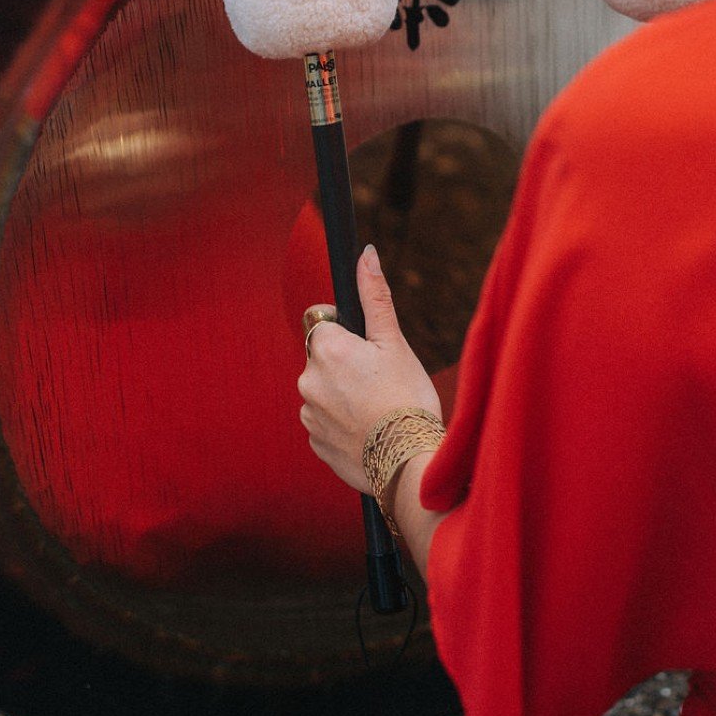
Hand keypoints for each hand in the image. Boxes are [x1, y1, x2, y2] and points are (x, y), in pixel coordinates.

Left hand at [298, 244, 441, 492]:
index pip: (323, 323)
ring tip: (376, 408)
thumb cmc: (406, 397)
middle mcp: (307, 380)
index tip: (369, 351)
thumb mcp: (394, 341)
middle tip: (380, 381)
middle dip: (345, 364)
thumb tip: (365, 253)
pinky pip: (325, 422)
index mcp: (325, 349)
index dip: (348, 333)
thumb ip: (375, 296)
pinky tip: (368, 429)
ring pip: (324, 391)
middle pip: (323, 358)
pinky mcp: (314, 442)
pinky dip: (342, 422)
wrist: (408, 462)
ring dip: (343, 394)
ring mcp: (308, 414)